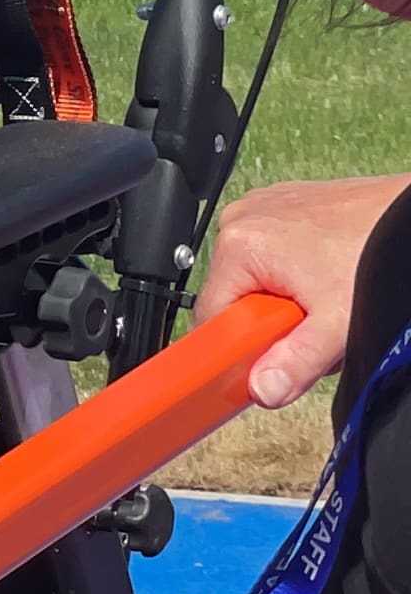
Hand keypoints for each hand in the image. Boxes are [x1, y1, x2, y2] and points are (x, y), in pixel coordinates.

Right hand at [199, 174, 410, 407]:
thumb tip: (262, 389)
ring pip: (255, 278)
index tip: (271, 358)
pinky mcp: (283, 204)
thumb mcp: (339, 323)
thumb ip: (296, 362)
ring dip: (287, 300)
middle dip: (272, 323)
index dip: (239, 347)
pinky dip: (297, 273)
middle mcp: (241, 219)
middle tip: (317, 324)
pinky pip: (272, 255)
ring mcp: (262, 208)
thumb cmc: (382, 251)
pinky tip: (329, 275)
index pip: (211, 318)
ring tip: (328, 297)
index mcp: (239, 245)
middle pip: (234, 298)